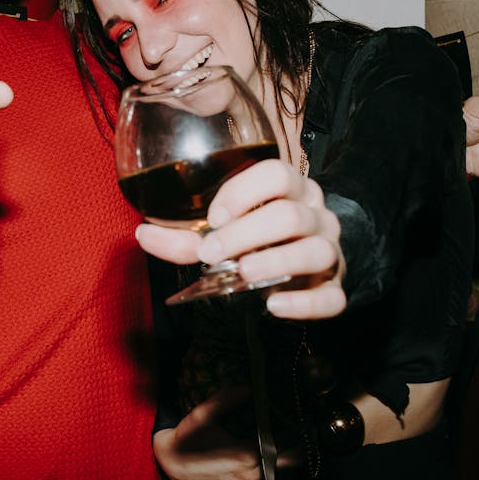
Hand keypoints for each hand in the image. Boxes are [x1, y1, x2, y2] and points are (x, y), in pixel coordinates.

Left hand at [135, 159, 344, 319]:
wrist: (305, 268)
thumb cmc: (258, 242)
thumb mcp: (223, 233)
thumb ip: (184, 237)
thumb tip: (143, 234)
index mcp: (291, 190)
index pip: (277, 174)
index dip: (244, 191)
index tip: (213, 217)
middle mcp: (316, 216)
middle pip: (289, 215)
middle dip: (246, 232)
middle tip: (210, 252)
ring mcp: (330, 252)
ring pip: (316, 251)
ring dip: (277, 262)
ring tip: (244, 272)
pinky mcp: (335, 289)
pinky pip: (331, 298)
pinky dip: (305, 303)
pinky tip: (275, 305)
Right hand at [153, 388, 301, 479]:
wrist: (172, 465)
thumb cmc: (188, 439)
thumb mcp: (204, 414)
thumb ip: (228, 399)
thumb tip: (250, 388)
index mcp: (246, 456)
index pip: (284, 445)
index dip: (298, 432)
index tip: (306, 420)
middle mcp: (252, 476)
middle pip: (292, 464)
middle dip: (302, 446)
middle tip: (308, 430)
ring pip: (285, 478)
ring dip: (294, 461)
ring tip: (299, 443)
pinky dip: (282, 474)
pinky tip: (282, 461)